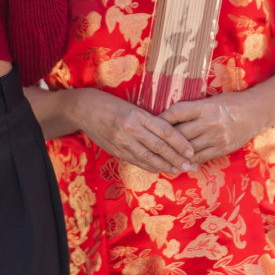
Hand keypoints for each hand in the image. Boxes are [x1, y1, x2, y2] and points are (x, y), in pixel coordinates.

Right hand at [72, 88, 197, 174]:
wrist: (84, 109)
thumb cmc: (110, 104)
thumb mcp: (131, 106)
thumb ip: (148, 120)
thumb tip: (169, 134)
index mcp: (138, 115)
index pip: (165, 130)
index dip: (180, 142)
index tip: (191, 150)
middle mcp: (131, 129)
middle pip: (159, 147)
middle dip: (176, 158)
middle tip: (190, 165)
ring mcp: (122, 141)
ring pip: (148, 157)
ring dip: (165, 166)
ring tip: (178, 170)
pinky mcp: (116, 150)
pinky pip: (136, 161)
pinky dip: (149, 166)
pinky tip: (159, 169)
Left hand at [161, 93, 266, 164]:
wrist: (255, 113)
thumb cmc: (230, 103)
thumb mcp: (211, 100)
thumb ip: (192, 109)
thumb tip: (169, 116)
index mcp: (205, 107)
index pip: (177, 112)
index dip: (162, 118)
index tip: (153, 121)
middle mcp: (209, 123)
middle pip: (179, 133)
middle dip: (164, 138)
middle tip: (151, 141)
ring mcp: (215, 138)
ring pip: (187, 148)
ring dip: (173, 153)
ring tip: (160, 154)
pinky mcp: (220, 149)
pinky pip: (199, 158)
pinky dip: (188, 161)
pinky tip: (178, 162)